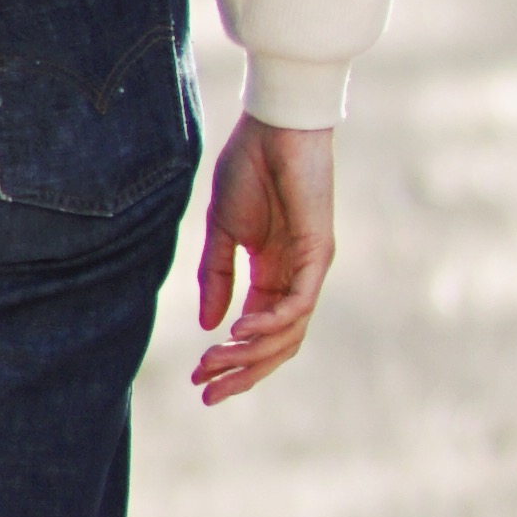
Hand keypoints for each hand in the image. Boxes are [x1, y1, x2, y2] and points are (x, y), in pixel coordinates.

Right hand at [191, 114, 335, 404]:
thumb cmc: (249, 168)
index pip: (257, 332)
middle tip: (206, 389)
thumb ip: (216, 278)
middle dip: (241, 371)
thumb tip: (209, 325)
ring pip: (289, 332)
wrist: (271, 126)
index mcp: (272, 274)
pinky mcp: (318, 253)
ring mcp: (310, 268)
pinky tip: (240, 331)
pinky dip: (271, 323)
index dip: (230, 358)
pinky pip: (299, 304)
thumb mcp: (222, 231)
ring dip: (251, 353)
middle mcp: (295, 278)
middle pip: (277, 345)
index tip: (198, 376)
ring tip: (215, 359)